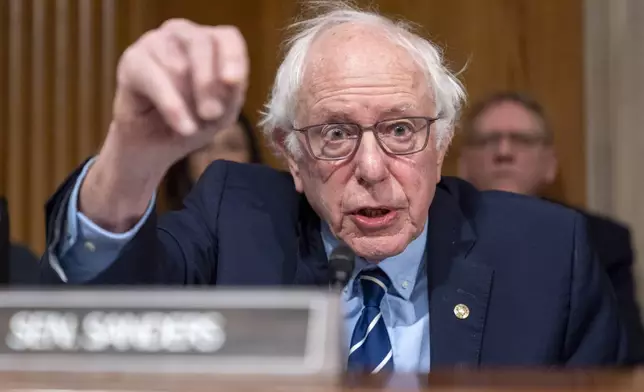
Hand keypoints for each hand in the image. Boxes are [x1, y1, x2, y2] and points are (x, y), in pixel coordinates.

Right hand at [110, 18, 248, 163]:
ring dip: (187, 100)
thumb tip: (230, 82)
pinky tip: (184, 127)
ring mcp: (154, 42)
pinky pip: (154, 79)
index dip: (233, 57)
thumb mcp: (220, 115)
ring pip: (177, 64)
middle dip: (208, 82)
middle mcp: (182, 34)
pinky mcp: (132, 60)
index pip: (227, 37)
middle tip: (212, 115)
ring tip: (189, 125)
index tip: (233, 83)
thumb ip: (230, 96)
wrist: (154, 144)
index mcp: (210, 42)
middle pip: (201, 43)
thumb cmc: (192, 121)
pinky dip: (172, 106)